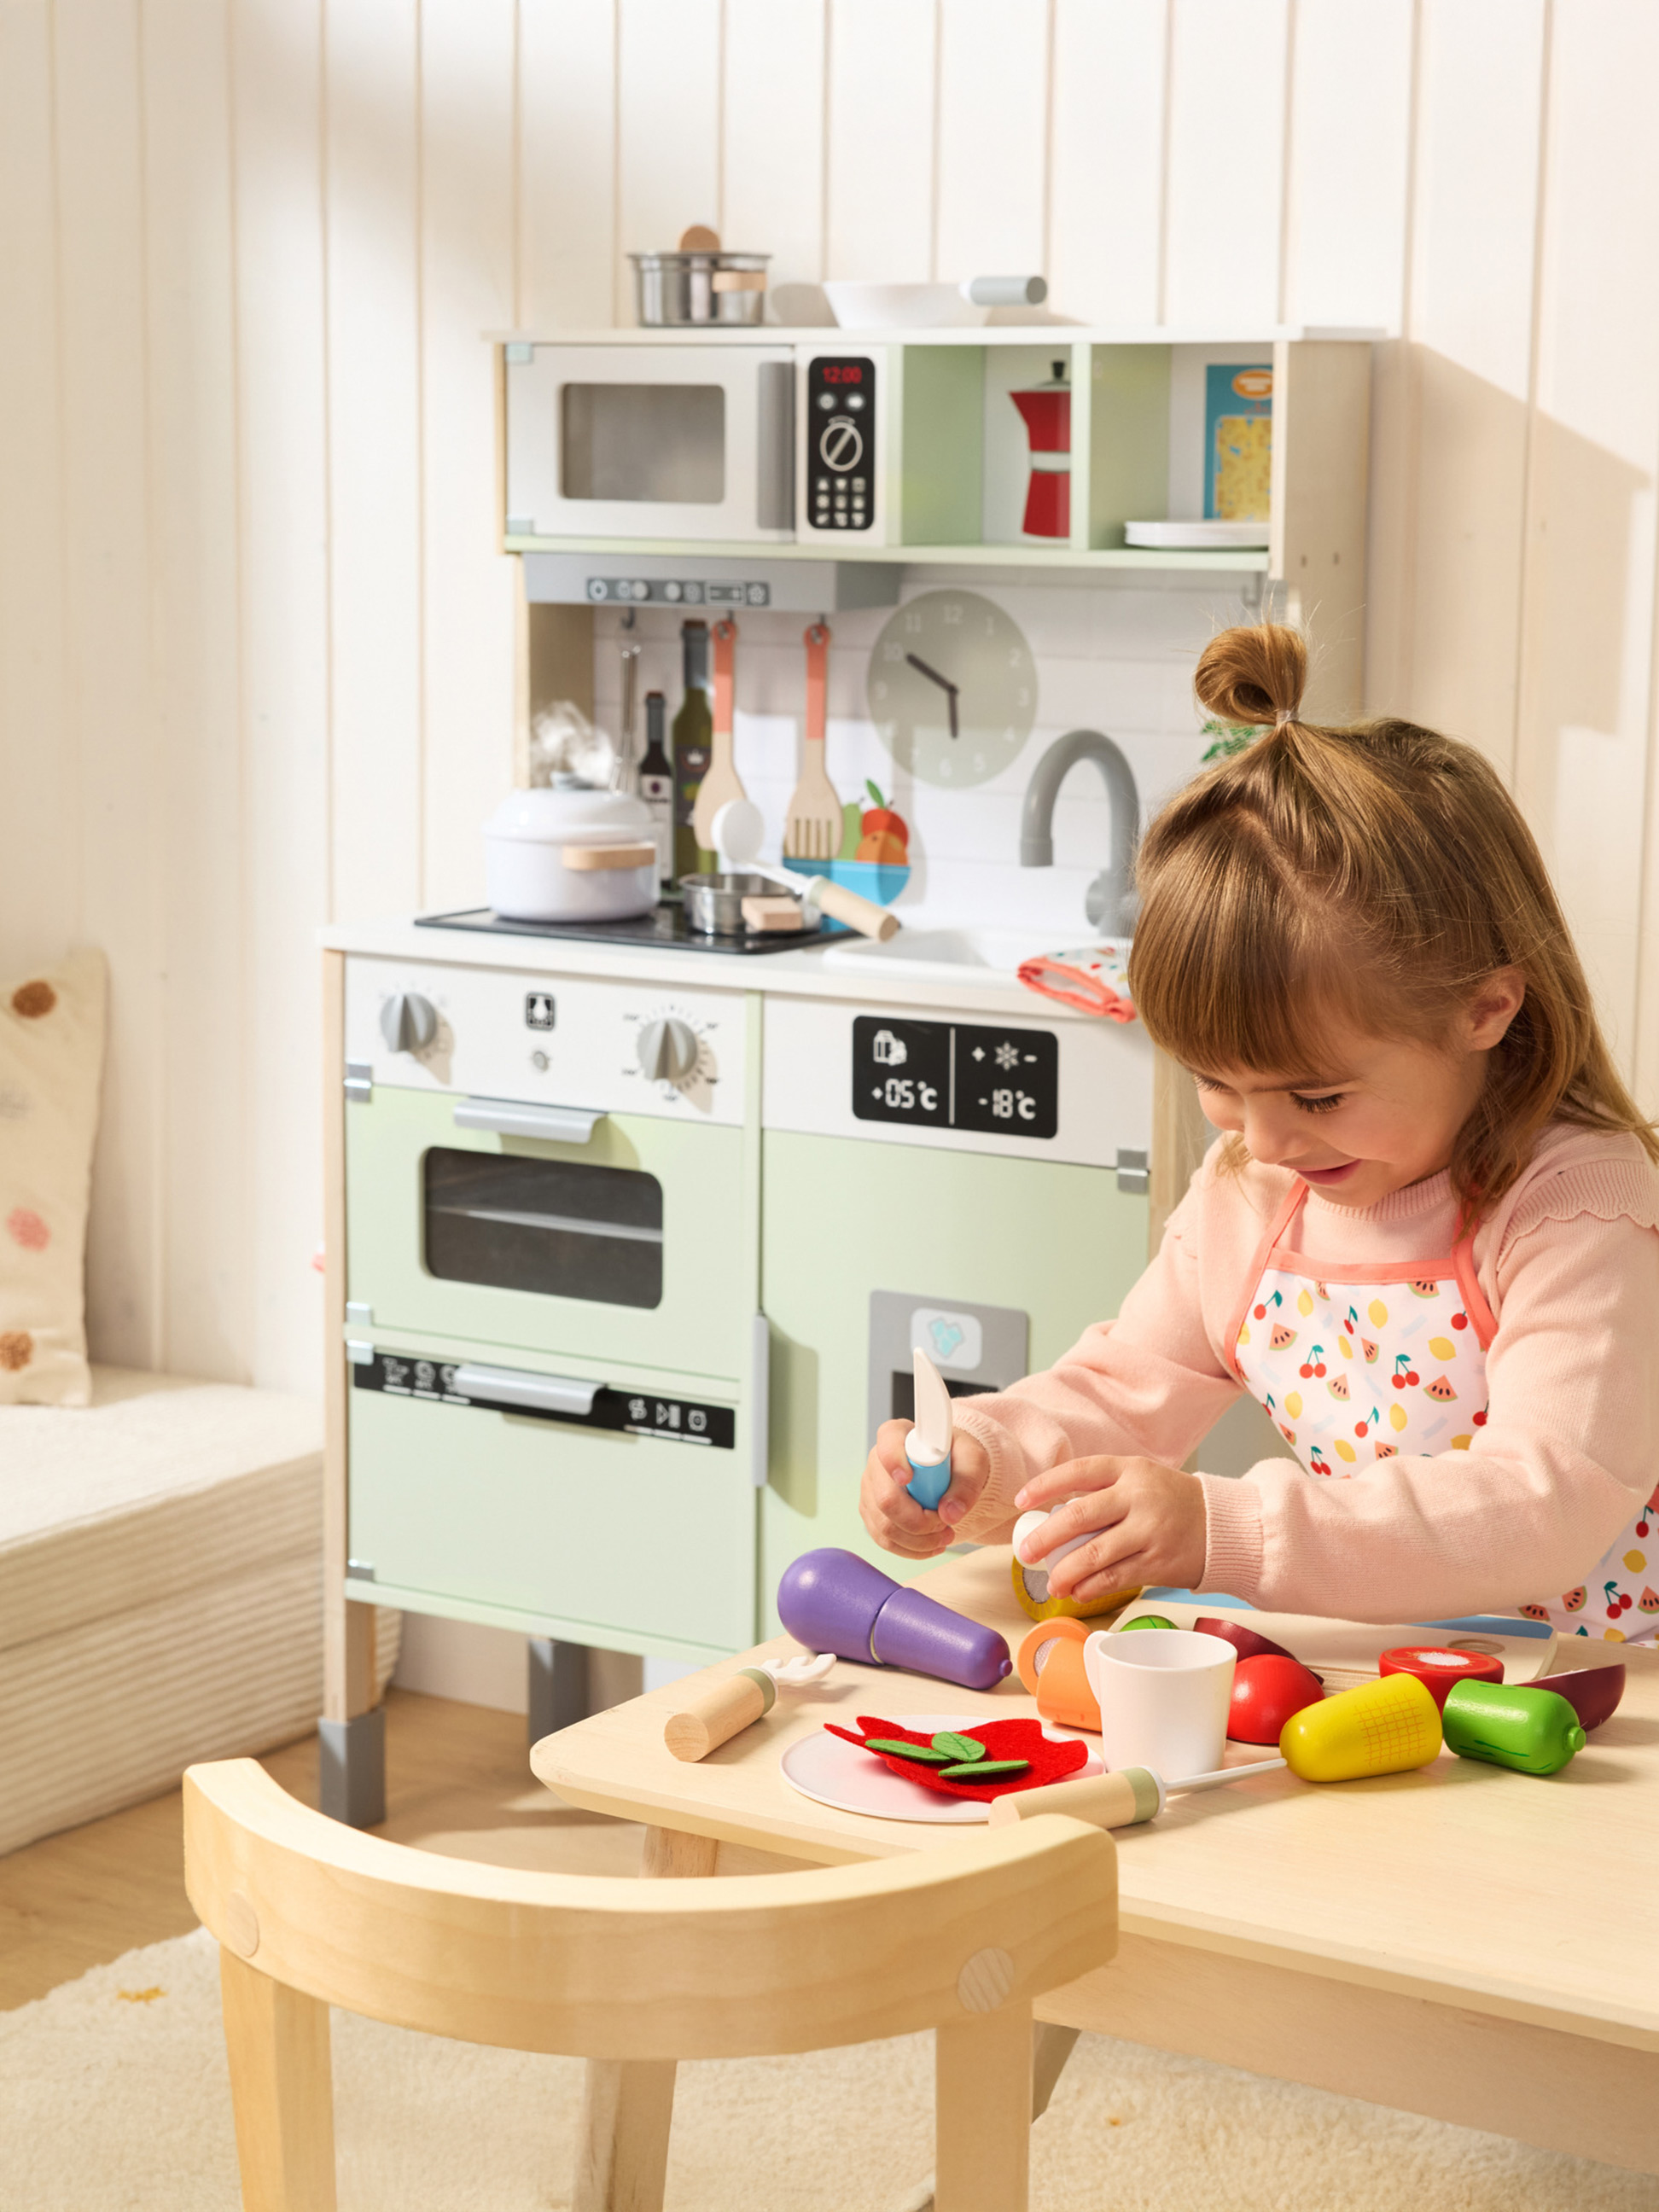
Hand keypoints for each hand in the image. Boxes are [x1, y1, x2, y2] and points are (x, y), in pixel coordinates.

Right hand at [858, 1420, 992, 1558]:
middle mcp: (877, 1461)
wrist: (949, 1472)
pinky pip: (884, 1540)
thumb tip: (949, 1513)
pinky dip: (911, 1549)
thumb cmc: (957, 1458)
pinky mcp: (872, 1513)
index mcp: (897, 1435)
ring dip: (919, 1540)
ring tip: (945, 1534)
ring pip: (885, 1527)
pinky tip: (931, 1544)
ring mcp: (871, 1489)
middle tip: (945, 1522)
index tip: (908, 1478)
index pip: (887, 1444)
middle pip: (886, 1499)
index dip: (894, 1462)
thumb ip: (966, 1483)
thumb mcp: (973, 1461)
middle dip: (919, 1521)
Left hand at [1013, 1456, 1206, 1600]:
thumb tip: (1053, 1515)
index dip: (1044, 1486)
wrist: (1224, 1527)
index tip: (1021, 1502)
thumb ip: (1104, 1491)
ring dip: (1065, 1572)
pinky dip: (1090, 1588)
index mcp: (1129, 1469)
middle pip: (1078, 1516)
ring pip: (1093, 1554)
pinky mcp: (1158, 1562)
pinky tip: (1078, 1592)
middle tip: (1026, 1553)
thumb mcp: (1141, 1480)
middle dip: (1045, 1537)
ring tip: (1051, 1582)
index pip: (1078, 1471)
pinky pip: (1114, 1578)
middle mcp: (1138, 1497)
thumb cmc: (1172, 1503)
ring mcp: (1149, 1531)